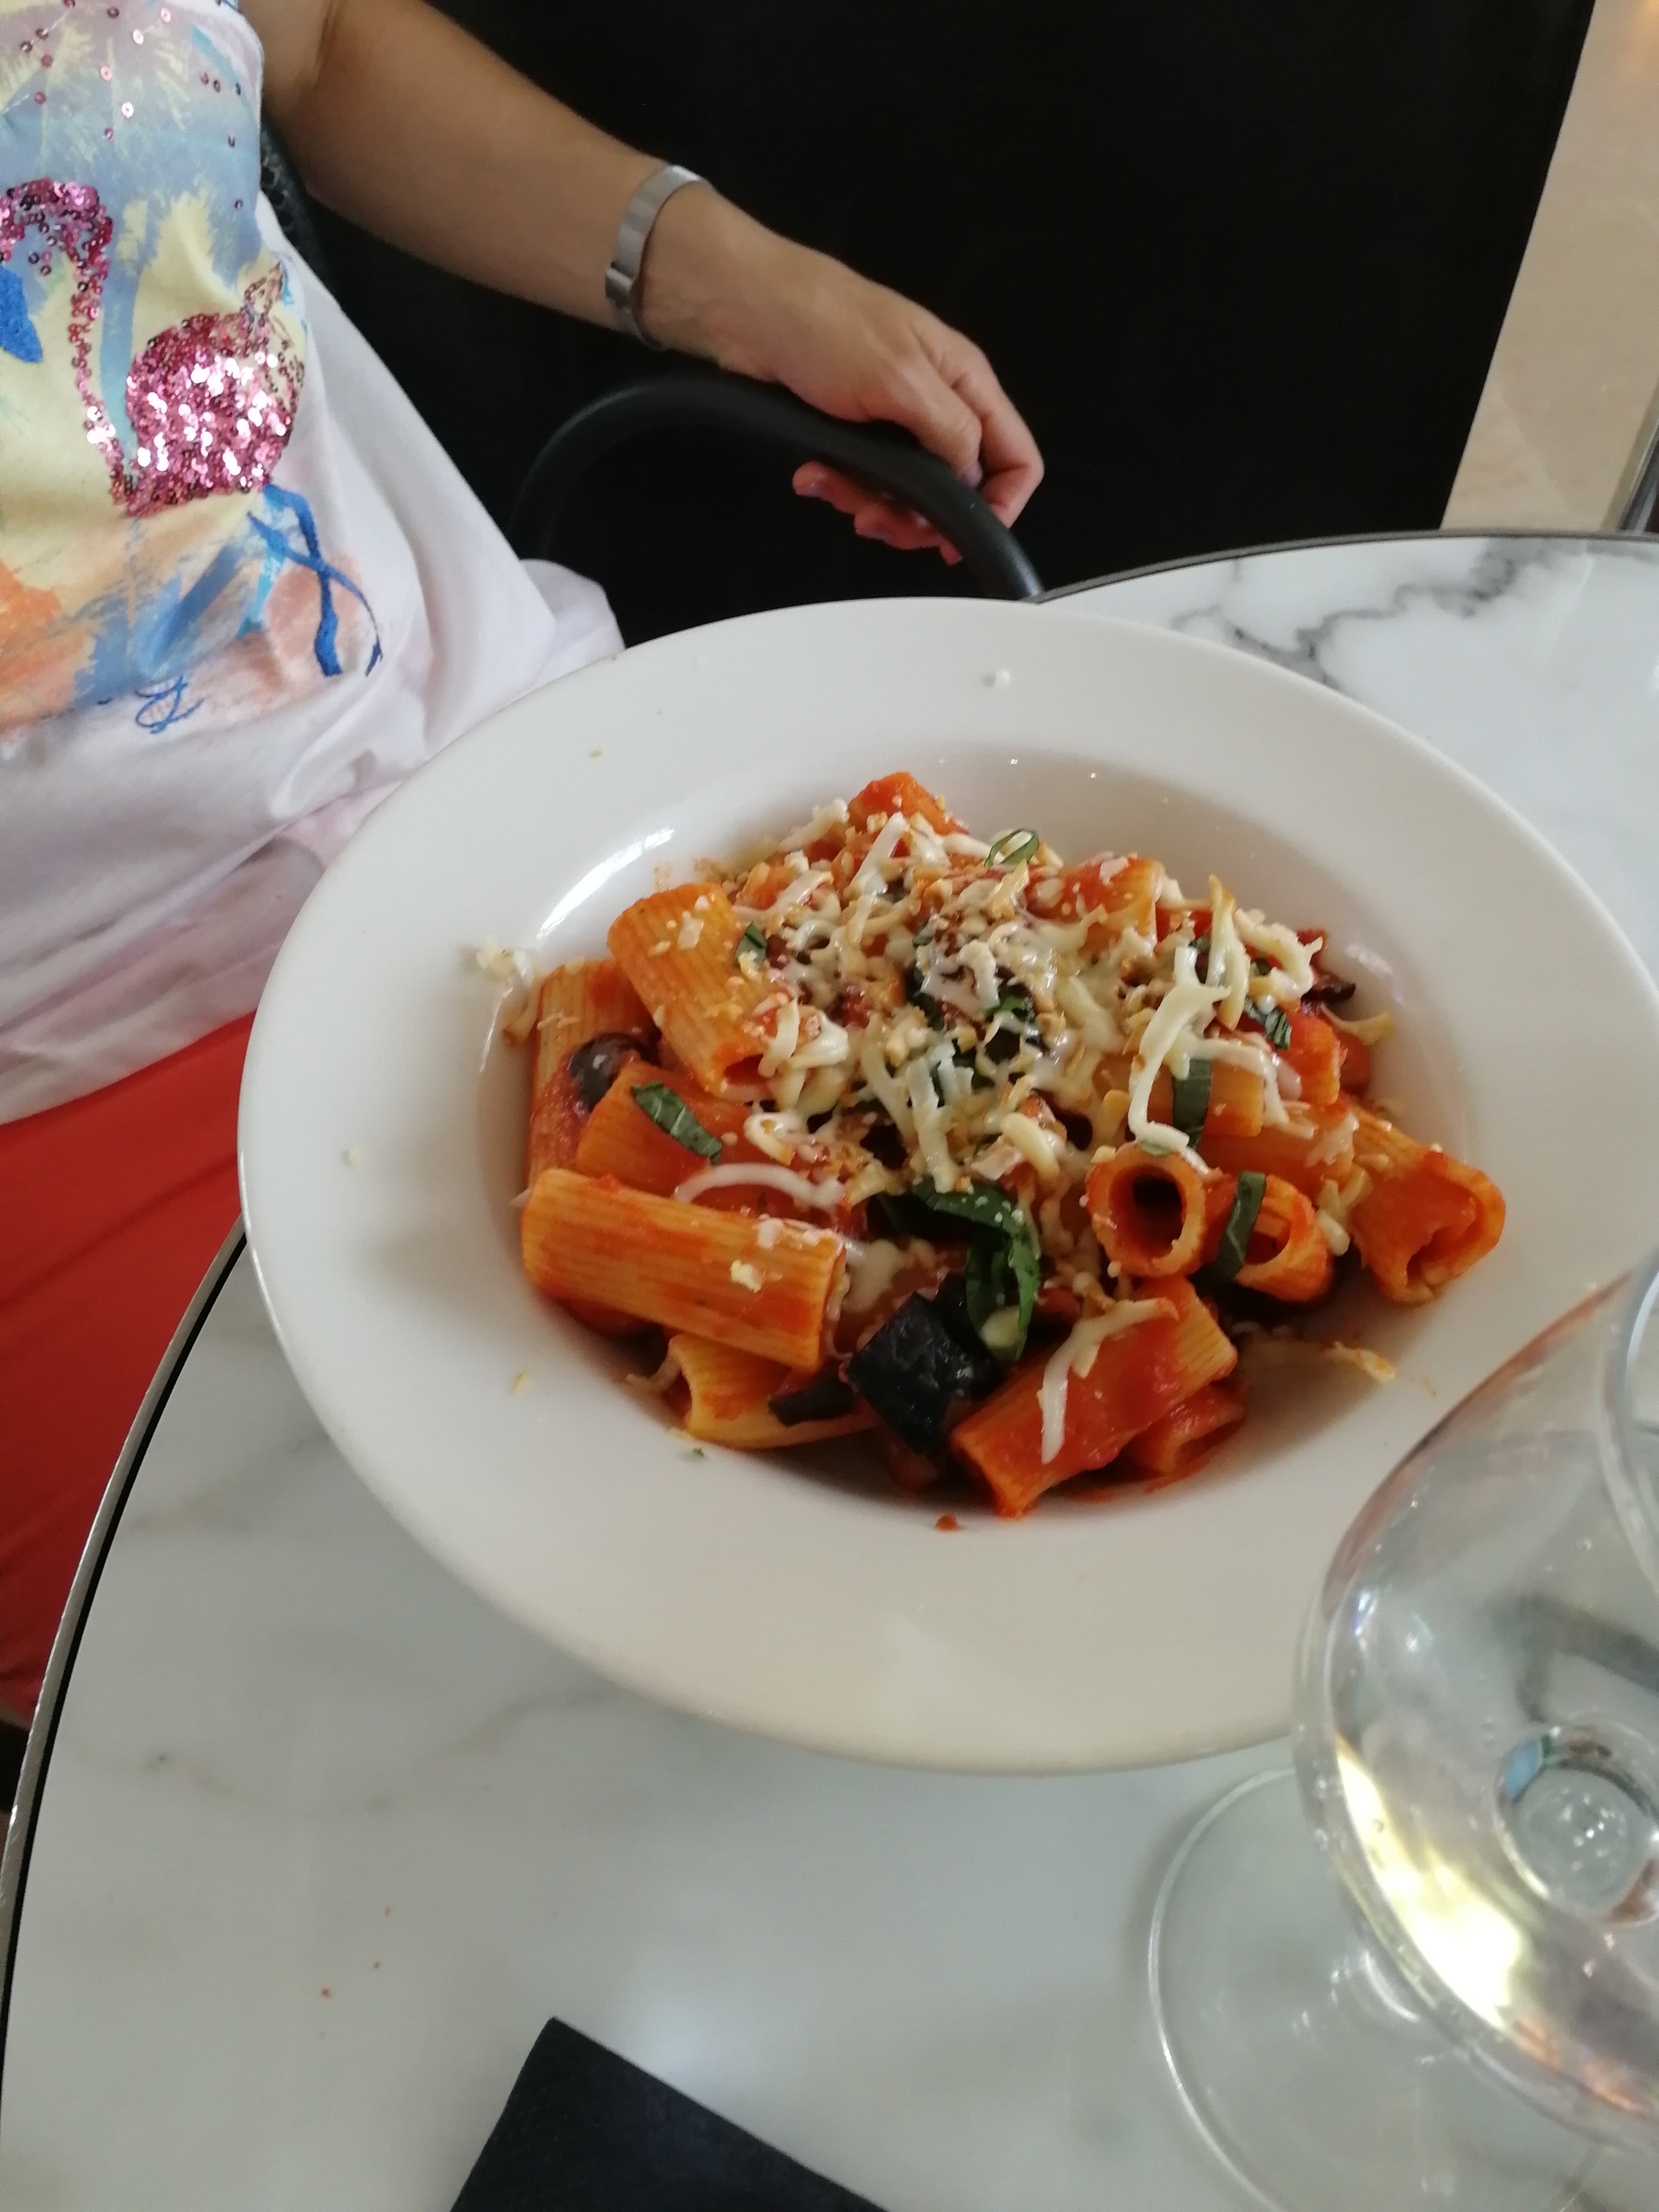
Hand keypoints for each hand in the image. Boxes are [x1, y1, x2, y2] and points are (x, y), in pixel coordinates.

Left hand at [639, 190, 1042, 559]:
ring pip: (907, 494)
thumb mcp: (900, 380)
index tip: (960, 538)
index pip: (1015, 456)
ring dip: (871, 506)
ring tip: (835, 489)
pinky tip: (815, 477)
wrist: (746, 311)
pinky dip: (841, 489)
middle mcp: (937, 403)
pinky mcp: (855, 432)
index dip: (1001, 504)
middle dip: (919, 517)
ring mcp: (895, 420)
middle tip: (881, 521)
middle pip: (958, 488)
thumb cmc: (823, 323)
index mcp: (965, 380)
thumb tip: (973, 477)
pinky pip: (864, 482)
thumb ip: (949, 432)